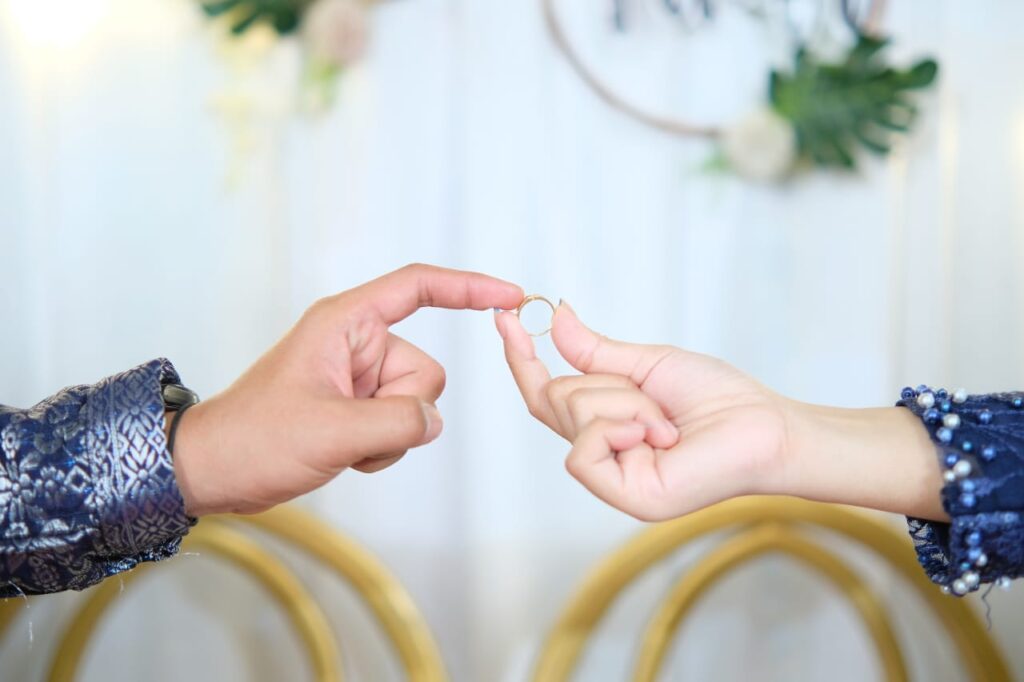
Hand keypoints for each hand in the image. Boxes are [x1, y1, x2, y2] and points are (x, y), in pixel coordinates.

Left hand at [172, 264, 522, 516]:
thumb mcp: (332, 430)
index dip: (468, 287)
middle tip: (351, 429)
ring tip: (340, 444)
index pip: (417, 288)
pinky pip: (400, 425)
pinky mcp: (356, 407)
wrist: (212, 472)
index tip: (509, 296)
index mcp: (345, 324)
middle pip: (425, 370)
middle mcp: (357, 344)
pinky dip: (381, 448)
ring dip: (388, 436)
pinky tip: (344, 454)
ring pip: (415, 405)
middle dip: (401, 411)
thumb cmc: (254, 438)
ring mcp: (358, 378)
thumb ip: (398, 421)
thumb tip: (432, 420)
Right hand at [497, 302, 945, 521]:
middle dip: (602, 383)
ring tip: (666, 423)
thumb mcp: (646, 364)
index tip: (505, 317)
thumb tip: (557, 317)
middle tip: (654, 400)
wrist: (764, 426)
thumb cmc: (717, 397)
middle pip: (555, 399)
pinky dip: (619, 428)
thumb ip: (594, 352)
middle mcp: (603, 453)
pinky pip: (584, 452)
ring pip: (572, 420)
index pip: (546, 393)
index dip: (523, 357)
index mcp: (604, 424)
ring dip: (623, 405)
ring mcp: (611, 479)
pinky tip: (657, 436)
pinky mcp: (624, 497)